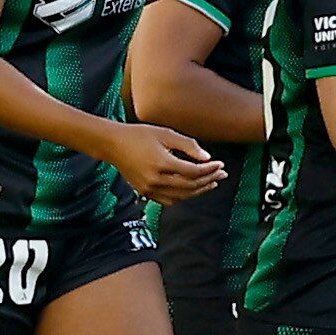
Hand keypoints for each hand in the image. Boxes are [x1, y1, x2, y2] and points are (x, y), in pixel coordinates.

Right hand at [104, 123, 223, 203]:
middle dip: (209, 180)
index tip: (220, 164)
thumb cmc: (139, 135)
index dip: (209, 169)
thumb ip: (188, 145)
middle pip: (190, 186)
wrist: (113, 144)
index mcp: (162, 163)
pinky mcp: (145, 193)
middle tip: (221, 174)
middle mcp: (156, 180)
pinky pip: (170, 200)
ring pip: (182, 196)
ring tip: (212, 182)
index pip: (193, 172)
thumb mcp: (166, 134)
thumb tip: (208, 158)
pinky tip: (192, 189)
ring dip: (199, 190)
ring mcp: (150, 189)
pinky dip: (184, 196)